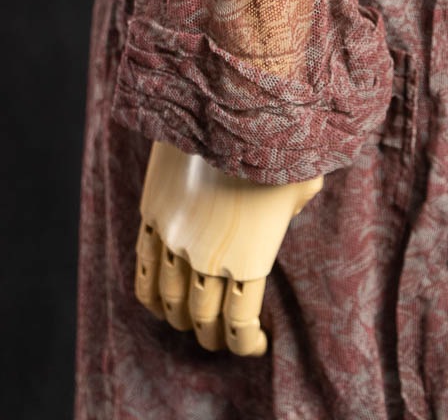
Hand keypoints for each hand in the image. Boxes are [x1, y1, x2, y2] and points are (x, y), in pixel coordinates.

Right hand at [133, 140, 322, 354]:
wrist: (233, 105)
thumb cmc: (280, 141)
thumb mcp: (302, 182)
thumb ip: (292, 210)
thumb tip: (283, 216)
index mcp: (251, 255)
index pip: (240, 321)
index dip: (245, 342)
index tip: (254, 344)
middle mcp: (209, 254)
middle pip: (203, 316)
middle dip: (211, 334)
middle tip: (219, 336)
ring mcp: (176, 236)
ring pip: (169, 299)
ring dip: (179, 318)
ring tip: (189, 322)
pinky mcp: (154, 213)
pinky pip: (144, 267)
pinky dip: (149, 294)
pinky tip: (158, 302)